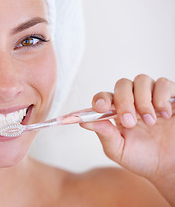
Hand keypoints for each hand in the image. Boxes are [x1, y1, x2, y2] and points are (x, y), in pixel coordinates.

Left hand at [80, 75, 174, 202]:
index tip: (101, 108)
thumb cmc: (143, 159)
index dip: (101, 98)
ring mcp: (152, 97)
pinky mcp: (171, 98)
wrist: (169, 168)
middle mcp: (133, 101)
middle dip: (124, 101)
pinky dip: (161, 97)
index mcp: (117, 112)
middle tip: (130, 122)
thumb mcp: (118, 150)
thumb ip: (104, 134)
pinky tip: (164, 114)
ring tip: (150, 122)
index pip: (105, 97)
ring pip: (141, 80)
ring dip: (143, 101)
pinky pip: (164, 84)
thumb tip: (84, 122)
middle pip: (122, 84)